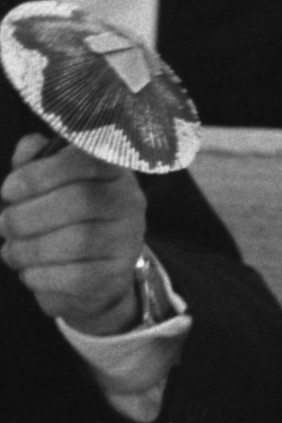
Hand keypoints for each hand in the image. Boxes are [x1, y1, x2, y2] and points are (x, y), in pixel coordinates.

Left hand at [2, 133, 147, 334]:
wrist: (91, 274)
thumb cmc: (62, 220)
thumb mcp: (50, 184)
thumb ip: (37, 160)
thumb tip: (29, 147)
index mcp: (112, 170)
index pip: (84, 160)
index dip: (38, 175)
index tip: (8, 191)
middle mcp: (129, 200)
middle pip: (79, 200)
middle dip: (27, 215)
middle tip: (4, 225)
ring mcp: (128, 238)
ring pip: (76, 240)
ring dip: (28, 248)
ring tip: (12, 250)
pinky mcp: (117, 273)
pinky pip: (76, 276)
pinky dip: (40, 275)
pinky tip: (29, 271)